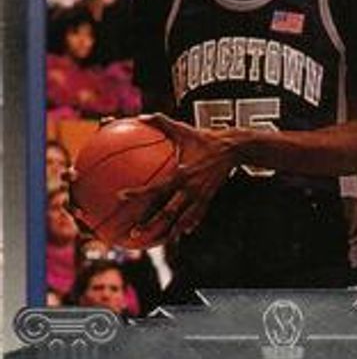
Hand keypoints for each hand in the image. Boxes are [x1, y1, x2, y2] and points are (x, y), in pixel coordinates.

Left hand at [126, 113, 237, 244]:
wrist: (233, 149)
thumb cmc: (204, 137)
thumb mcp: (183, 129)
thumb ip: (161, 122)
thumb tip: (140, 115)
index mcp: (180, 174)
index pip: (155, 187)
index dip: (138, 193)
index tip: (121, 196)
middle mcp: (189, 189)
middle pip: (167, 213)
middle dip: (151, 225)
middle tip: (135, 234)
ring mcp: (199, 197)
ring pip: (182, 221)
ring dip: (168, 233)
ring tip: (155, 242)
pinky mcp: (208, 199)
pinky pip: (196, 217)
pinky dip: (187, 226)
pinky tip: (180, 233)